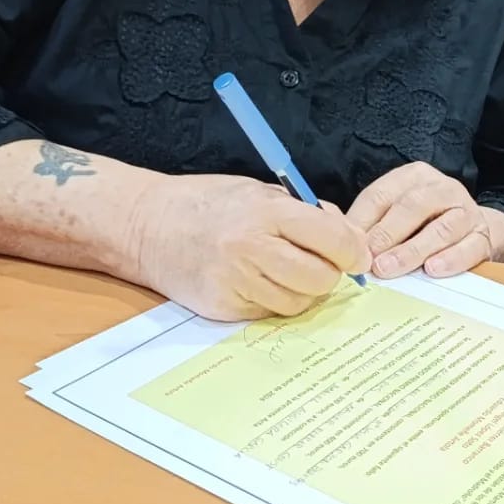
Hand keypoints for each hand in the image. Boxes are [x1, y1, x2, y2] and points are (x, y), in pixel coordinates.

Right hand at [131, 173, 371, 321]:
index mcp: (265, 211)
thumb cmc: (207, 203)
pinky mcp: (223, 307)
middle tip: (321, 264)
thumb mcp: (259, 191)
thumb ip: (305, 212)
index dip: (353, 251)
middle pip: (320, 278)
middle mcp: (251, 248)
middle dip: (329, 274)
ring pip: (298, 303)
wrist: (147, 225)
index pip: (332, 239)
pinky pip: (269, 313)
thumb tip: (348, 237)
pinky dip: (274, 300)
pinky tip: (259, 281)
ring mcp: (235, 281)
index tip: (357, 255)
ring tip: (286, 270)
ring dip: (303, 291)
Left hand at [346, 162, 503, 278]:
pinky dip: (450, 259)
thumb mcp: (397, 214)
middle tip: (367, 258)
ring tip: (390, 268)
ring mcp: (466, 211)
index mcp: (414, 177)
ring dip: (412, 250)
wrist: (477, 231)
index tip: (345, 242)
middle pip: (412, 207)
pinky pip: (468, 247)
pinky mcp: (483, 236)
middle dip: (386, 233)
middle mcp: (442, 188)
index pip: (382, 194)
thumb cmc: (425, 224)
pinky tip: (432, 269)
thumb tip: (336, 238)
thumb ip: (370, 223)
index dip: (362, 219)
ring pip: (440, 228)